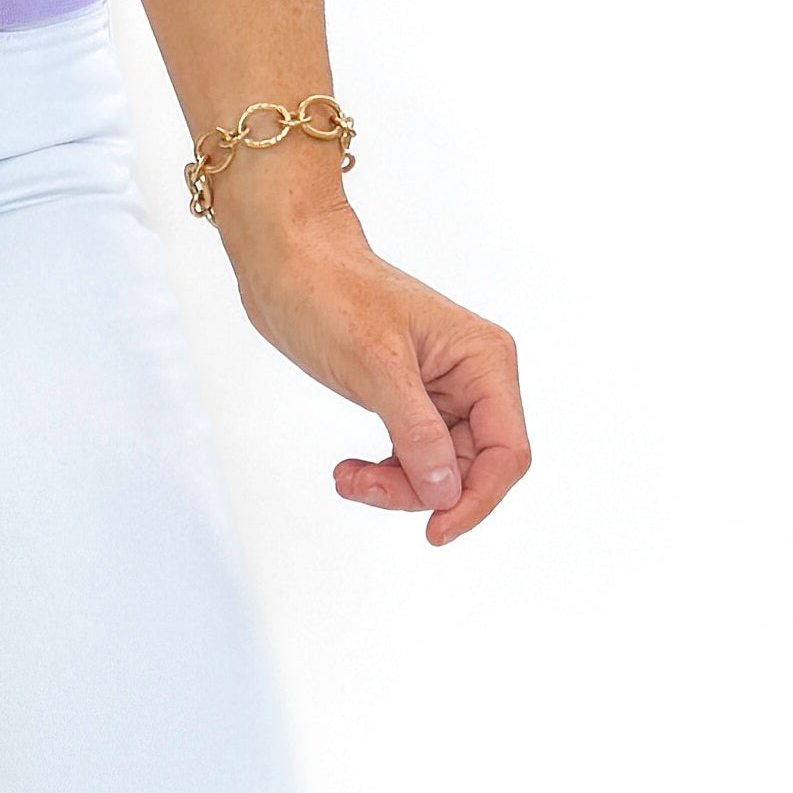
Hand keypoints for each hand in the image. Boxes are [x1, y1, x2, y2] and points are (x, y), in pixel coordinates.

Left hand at [215, 180, 530, 547]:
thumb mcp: (375, 366)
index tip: (435, 530)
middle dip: (421, 490)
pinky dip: (386, 473)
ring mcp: (443, 390)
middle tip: (364, 487)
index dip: (477, 499)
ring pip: (441, 470)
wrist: (286, 262)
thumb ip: (417, 432)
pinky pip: (415, 457)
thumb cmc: (330, 293)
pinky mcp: (410, 399)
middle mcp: (474, 376)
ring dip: (397, 486)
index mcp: (484, 360)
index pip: (506, 452)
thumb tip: (448, 491)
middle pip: (473, 468)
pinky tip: (351, 472)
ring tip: (348, 478)